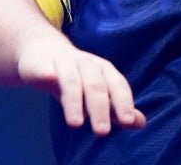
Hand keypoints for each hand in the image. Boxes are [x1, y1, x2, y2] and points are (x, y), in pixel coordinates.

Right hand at [17, 37, 147, 134]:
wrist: (43, 50)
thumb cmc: (76, 75)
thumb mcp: (98, 91)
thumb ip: (116, 108)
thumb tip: (140, 123)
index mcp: (103, 70)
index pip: (117, 85)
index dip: (123, 102)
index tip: (128, 121)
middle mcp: (86, 64)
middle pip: (95, 85)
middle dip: (100, 108)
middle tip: (102, 131)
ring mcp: (63, 63)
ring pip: (71, 81)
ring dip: (74, 101)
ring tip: (76, 124)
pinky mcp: (40, 64)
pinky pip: (44, 68)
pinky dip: (47, 72)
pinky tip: (49, 79)